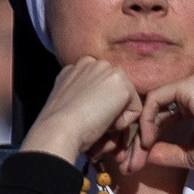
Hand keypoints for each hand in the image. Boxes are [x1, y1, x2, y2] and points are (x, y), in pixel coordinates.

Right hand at [20, 57, 144, 168]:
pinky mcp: (121, 82)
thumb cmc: (60, 128)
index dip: (97, 110)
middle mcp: (91, 63)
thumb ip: (84, 99)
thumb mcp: (69, 105)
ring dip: (114, 119)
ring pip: (125, 102)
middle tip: (91, 124)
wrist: (58, 130)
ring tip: (95, 124)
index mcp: (75, 68)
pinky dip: (122, 124)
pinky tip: (103, 123)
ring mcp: (106, 70)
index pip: (100, 88)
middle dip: (109, 113)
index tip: (83, 121)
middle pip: (115, 94)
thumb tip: (103, 112)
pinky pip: (135, 110)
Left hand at [132, 72, 193, 182]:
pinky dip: (147, 120)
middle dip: (140, 134)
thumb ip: (167, 151)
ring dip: (141, 129)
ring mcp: (193, 82)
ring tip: (140, 153)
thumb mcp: (190, 153)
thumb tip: (146, 155)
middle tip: (131, 159)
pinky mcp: (190, 86)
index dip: (148, 134)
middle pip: (154, 105)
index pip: (162, 110)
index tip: (139, 157)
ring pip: (151, 101)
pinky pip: (155, 99)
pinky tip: (149, 140)